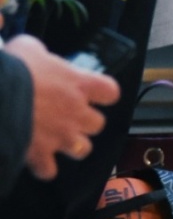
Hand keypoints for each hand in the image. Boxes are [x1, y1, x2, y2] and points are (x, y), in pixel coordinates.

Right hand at [4, 35, 120, 180]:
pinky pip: (49, 170)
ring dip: (71, 146)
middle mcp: (76, 112)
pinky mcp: (40, 155)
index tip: (92, 93)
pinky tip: (34, 160)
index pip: (110, 92)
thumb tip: (33, 52)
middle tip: (67, 117)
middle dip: (85, 122)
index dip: (103, 94)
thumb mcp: (28, 48)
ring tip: (56, 140)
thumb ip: (38, 52)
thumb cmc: (15, 70)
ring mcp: (60, 135)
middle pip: (97, 123)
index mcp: (79, 84)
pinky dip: (43, 168)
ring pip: (82, 149)